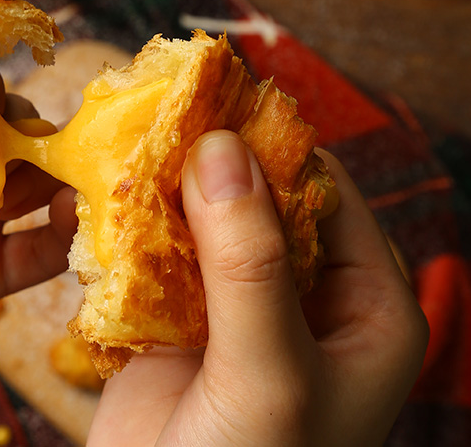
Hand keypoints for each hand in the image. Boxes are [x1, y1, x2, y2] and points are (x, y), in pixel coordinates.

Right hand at [88, 130, 428, 446]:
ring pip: (204, 225)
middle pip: (260, 202)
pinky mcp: (180, 324)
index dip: (272, 146)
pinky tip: (106, 200)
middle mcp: (306, 301)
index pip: (325, 197)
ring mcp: (238, 310)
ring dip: (166, 191)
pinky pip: (159, 258)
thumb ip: (250, 264)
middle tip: (159, 111)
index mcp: (364, 307)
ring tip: (127, 142)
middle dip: (211, 164)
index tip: (216, 97)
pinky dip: (133, 230)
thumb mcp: (267, 373)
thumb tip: (221, 151)